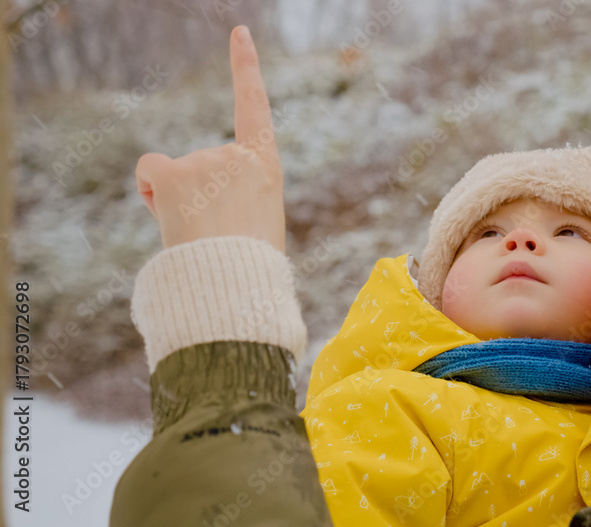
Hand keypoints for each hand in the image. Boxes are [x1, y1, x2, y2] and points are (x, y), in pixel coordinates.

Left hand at [135, 26, 285, 252]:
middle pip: (201, 165)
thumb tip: (183, 189)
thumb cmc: (248, 266)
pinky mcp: (174, 172)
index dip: (246, 67)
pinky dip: (152, 190)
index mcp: (266, 166)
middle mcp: (236, 155)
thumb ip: (234, 193)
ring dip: (178, 202)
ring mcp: (205, 160)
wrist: (234, 287)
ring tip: (199, 234)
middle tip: (214, 232)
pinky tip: (167, 214)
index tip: (239, 32)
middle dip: (198, 193)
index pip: (255, 107)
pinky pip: (151, 169)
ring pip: (176, 175)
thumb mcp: (257, 222)